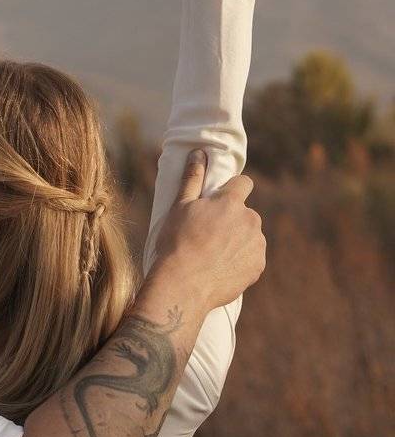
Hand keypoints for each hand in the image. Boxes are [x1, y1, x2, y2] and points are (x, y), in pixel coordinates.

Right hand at [151, 149, 266, 311]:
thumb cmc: (177, 241)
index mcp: (232, 202)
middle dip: (233, 218)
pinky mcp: (258, 267)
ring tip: (213, 253)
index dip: (233, 189)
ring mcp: (256, 245)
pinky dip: (241, 260)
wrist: (184, 284)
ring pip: (250, 235)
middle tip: (209, 233)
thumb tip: (199, 152)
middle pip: (246, 213)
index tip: (220, 201)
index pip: (244, 183)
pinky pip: (252, 257)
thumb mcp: (180, 206)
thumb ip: (193, 178)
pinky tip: (221, 267)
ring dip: (238, 239)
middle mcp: (250, 220)